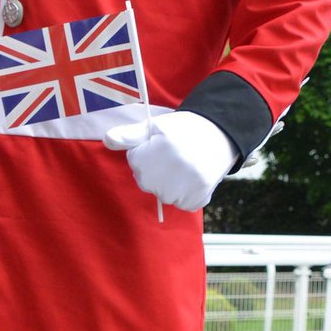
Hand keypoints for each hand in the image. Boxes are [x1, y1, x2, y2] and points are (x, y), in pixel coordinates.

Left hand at [102, 111, 237, 211]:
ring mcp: (186, 185)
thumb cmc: (184, 130)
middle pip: (146, 181)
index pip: (136, 162)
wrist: (222, 134)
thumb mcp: (155, 126)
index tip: (164, 144)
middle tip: (176, 155)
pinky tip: (194, 177)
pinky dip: (186, 195)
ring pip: (162, 194)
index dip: (147, 152)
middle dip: (156, 170)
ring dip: (170, 184)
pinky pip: (181, 204)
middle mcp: (172, 169)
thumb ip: (130, 135)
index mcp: (159, 149)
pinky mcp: (198, 197)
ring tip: (186, 166)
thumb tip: (107, 140)